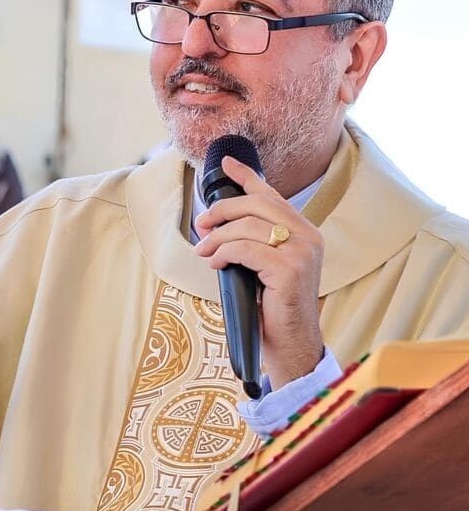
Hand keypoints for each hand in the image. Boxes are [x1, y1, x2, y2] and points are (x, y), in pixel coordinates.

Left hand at [194, 156, 323, 389]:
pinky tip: (215, 263)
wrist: (291, 345)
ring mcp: (302, 252)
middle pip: (256, 205)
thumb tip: (216, 222)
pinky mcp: (289, 269)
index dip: (247, 176)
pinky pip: (246, 249)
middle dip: (222, 211)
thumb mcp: (263, 265)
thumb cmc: (273, 306)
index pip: (272, 195)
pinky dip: (224, 253)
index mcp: (305, 231)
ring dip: (217, 237)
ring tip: (204, 251)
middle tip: (201, 225)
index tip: (226, 165)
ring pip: (247, 227)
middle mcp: (308, 237)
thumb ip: (253, 240)